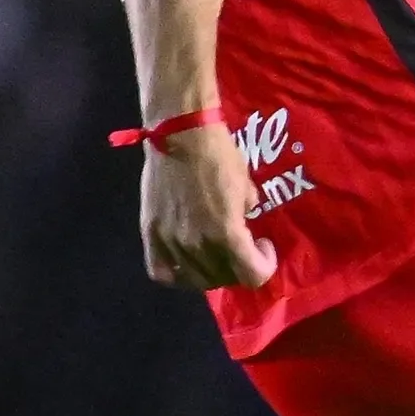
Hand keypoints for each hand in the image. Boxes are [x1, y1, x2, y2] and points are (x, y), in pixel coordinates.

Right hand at [140, 131, 276, 290]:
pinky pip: (160, 272)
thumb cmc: (220, 157)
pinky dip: (177, 275)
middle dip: (239, 267)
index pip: (252, 276)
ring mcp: (169, 241)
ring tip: (217, 253)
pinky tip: (188, 263)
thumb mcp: (246, 188)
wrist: (180, 136)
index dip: (265, 266)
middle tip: (242, 248)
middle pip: (223, 278)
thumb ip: (245, 215)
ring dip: (212, 271)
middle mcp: (196, 244)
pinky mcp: (149, 234)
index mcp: (226, 233)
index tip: (264, 245)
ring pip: (194, 279)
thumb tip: (242, 226)